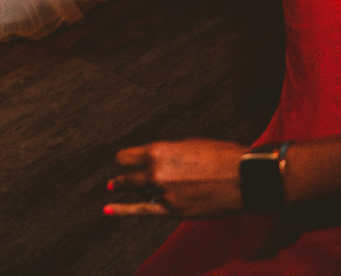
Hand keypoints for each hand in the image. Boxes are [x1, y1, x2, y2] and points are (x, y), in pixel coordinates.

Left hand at [104, 139, 247, 216]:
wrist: (245, 177)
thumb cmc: (221, 156)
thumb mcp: (188, 144)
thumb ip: (166, 153)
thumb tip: (154, 159)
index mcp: (158, 151)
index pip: (127, 156)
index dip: (125, 159)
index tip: (123, 161)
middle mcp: (156, 171)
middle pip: (127, 175)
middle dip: (123, 175)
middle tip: (116, 178)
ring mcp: (163, 192)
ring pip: (136, 190)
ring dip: (126, 188)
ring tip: (112, 187)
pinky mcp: (173, 210)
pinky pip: (142, 210)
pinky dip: (123, 210)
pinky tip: (108, 209)